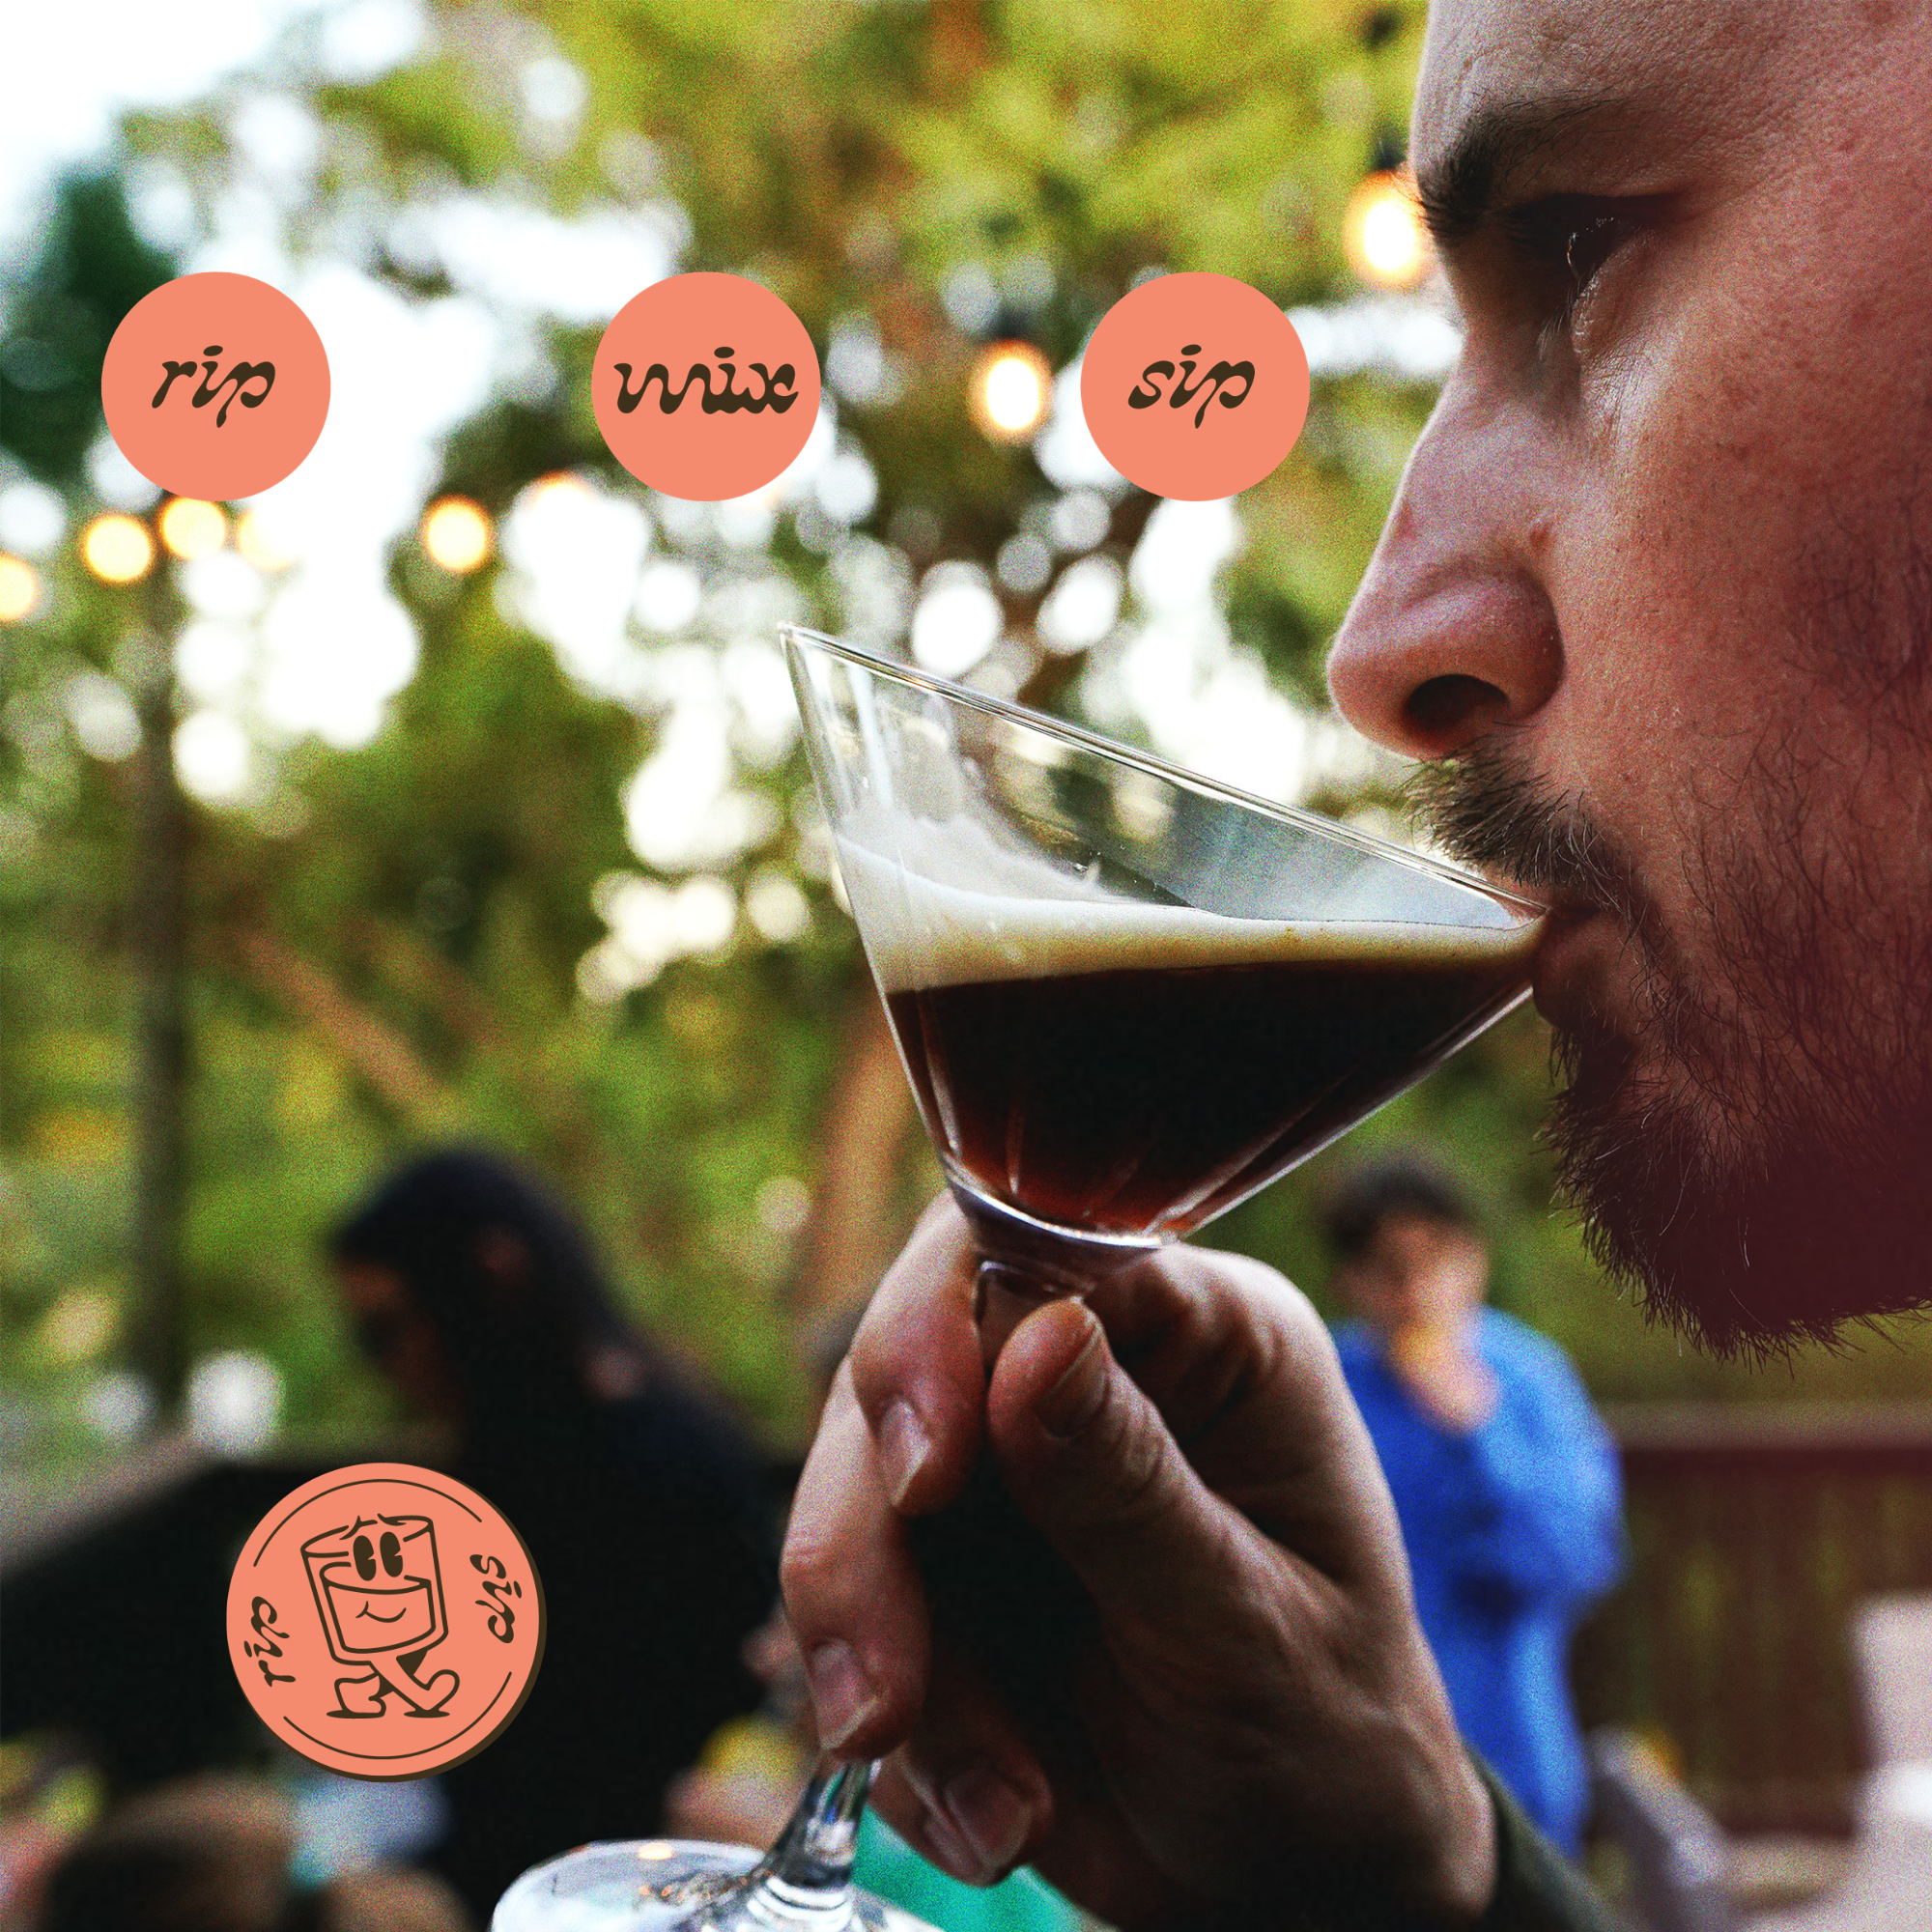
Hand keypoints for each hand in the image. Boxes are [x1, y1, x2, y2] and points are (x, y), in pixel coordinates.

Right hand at [781, 1199, 1495, 1928]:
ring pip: (858, 1499)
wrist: (1295, 1882)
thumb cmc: (1329, 1736)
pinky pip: (859, 1615)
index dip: (940, 1335)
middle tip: (881, 1700)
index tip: (923, 1474)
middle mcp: (1092, 1376)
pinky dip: (906, 1737)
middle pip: (907, 1373)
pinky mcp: (946, 1567)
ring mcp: (1006, 1470)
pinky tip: (997, 1818)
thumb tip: (1039, 1331)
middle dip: (872, 1538)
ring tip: (998, 1811)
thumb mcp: (1246, 1627)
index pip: (1032, 1252)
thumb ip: (1133, 1489)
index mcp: (1204, 1337)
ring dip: (886, 1662)